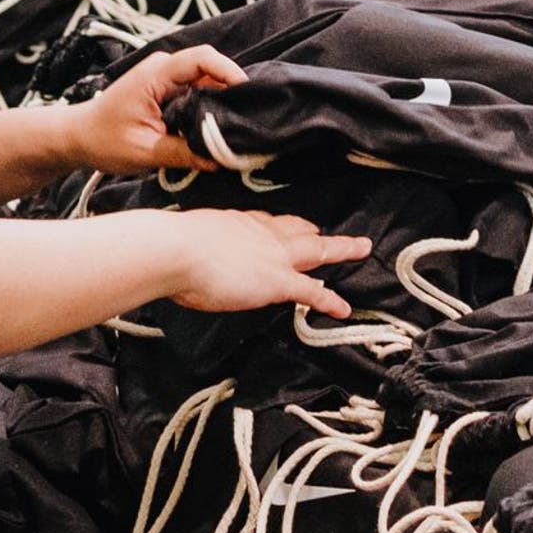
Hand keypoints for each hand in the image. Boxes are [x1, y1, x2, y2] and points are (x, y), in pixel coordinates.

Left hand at [72, 47, 243, 174]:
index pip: (202, 58)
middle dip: (232, 88)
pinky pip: (197, 90)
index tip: (248, 93)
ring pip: (206, 80)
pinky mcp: (167, 90)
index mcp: (155, 74)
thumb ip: (183, 154)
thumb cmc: (103, 140)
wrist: (77, 136)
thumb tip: (219, 161)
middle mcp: (163, 68)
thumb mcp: (144, 152)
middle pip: (210, 67)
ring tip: (239, 122)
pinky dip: (211, 105)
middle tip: (251, 114)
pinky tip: (220, 125)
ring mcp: (166, 77)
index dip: (229, 71)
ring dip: (223, 99)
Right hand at [167, 210, 367, 319]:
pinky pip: (311, 291)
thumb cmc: (171, 246)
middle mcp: (262, 233)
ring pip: (318, 250)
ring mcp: (274, 256)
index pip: (268, 223)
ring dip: (341, 249)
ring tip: (361, 249)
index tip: (292, 226)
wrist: (177, 250)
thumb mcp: (188, 237)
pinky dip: (329, 300)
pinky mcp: (278, 281)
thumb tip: (186, 259)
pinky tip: (343, 309)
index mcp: (239, 223)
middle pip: (299, 230)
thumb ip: (197, 247)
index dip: (284, 227)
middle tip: (333, 233)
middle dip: (317, 232)